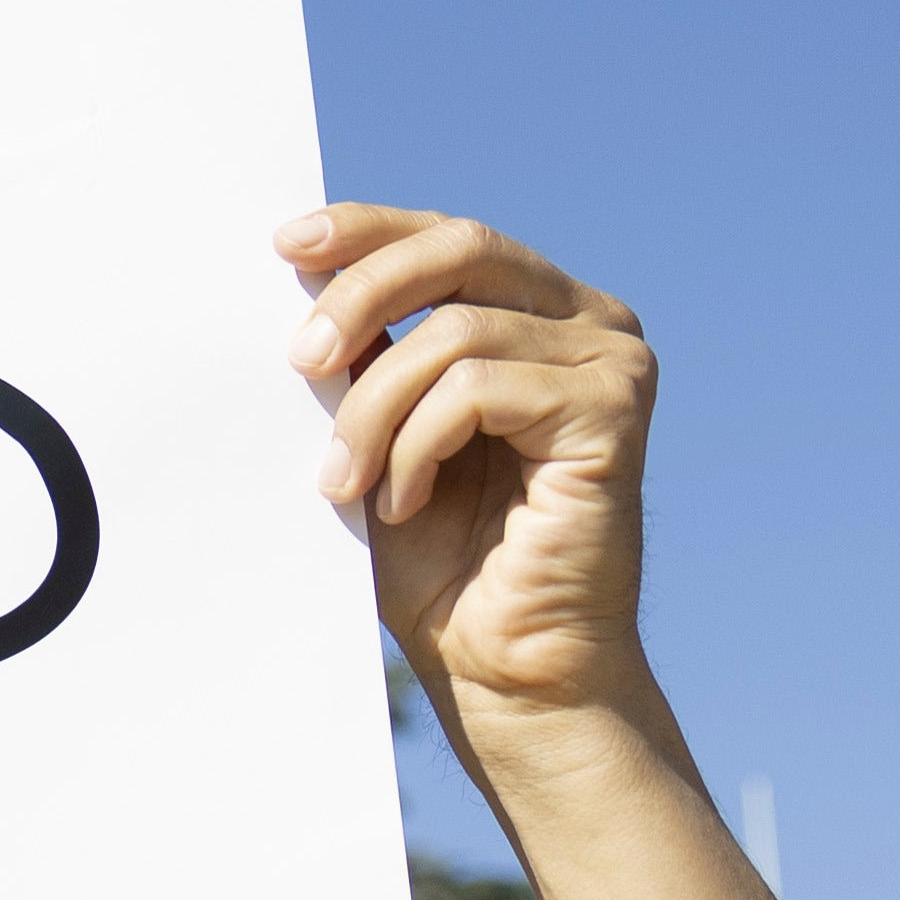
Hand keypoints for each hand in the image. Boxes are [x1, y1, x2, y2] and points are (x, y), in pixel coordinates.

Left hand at [283, 209, 658, 753]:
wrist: (501, 669)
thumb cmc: (441, 564)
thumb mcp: (380, 436)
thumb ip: (365, 357)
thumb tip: (298, 274)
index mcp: (538, 316)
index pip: (448, 239)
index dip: (368, 230)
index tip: (286, 242)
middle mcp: (589, 323)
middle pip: (461, 250)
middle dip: (362, 295)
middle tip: (299, 361)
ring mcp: (611, 362)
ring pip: (454, 332)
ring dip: (373, 413)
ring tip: (344, 485)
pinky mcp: (613, 411)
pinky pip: (478, 388)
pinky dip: (416, 446)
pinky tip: (404, 502)